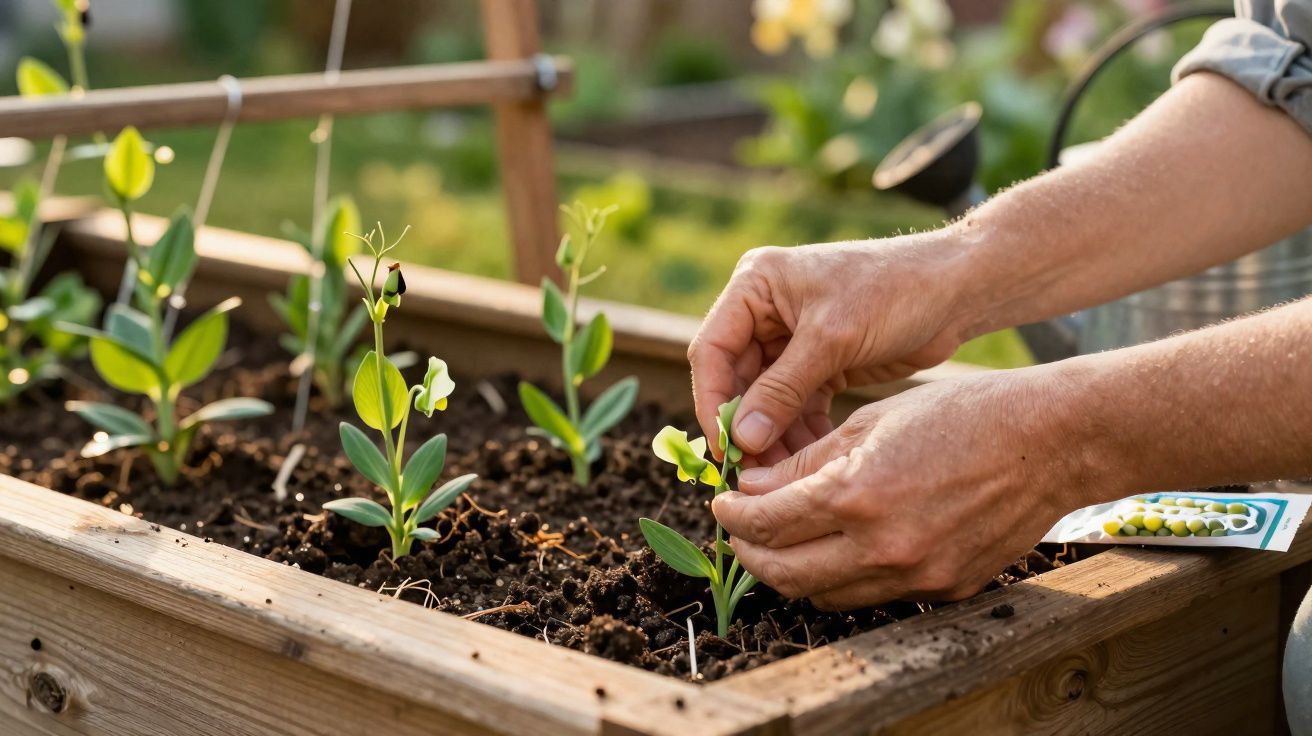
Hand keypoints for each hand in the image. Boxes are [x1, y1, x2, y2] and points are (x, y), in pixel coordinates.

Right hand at [688, 235, 970, 465]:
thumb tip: (741, 439)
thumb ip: (782, 389)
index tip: (723, 447)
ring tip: (782, 479)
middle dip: (746, 427)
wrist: (958, 288)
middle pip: (735, 379)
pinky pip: (796, 405)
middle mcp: (766, 310)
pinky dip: (800, 433)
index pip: (712, 349)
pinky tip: (809, 465)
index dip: (711, 400)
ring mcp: (791, 338)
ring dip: (773, 437)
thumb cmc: (894, 290)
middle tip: (752, 475)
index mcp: (756, 285)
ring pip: (765, 399)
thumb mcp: (832, 339)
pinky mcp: (820, 362)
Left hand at [712, 367, 1105, 609]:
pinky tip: (837, 547)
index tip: (723, 504)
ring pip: (824, 596)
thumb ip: (804, 461)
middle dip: (750, 552)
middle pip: (785, 574)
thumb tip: (750, 485)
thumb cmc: (961, 415)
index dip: (733, 516)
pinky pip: (872, 596)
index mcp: (857, 495)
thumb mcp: (870, 421)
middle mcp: (883, 546)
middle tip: (740, 529)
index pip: (767, 523)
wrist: (1048, 442)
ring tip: (782, 540)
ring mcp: (915, 575)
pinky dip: (842, 578)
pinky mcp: (943, 590)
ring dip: (792, 571)